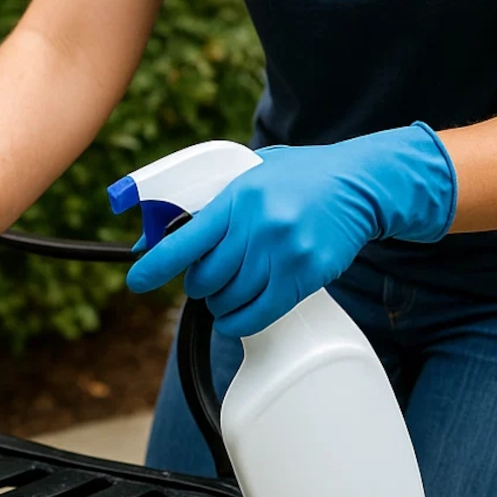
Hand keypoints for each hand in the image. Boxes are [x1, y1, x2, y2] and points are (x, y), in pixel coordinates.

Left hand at [126, 123, 456, 336]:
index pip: (185, 240)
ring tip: (233, 287)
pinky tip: (237, 315)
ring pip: (229, 300)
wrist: (360, 184)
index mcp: (239, 197)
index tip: (137, 281)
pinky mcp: (306, 274)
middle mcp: (260, 225)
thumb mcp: (249, 175)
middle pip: (206, 279)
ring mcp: (285, 252)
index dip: (156, 265)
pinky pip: (256, 315)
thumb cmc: (298, 179)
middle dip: (200, 284)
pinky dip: (238, 321)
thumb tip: (152, 239)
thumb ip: (207, 203)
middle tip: (210, 277)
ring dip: (222, 303)